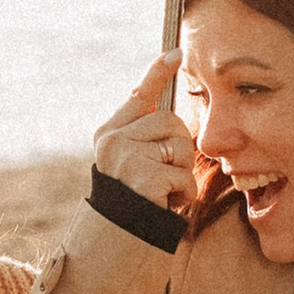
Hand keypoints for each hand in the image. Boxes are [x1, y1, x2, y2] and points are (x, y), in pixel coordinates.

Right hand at [94, 55, 198, 215]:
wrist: (118, 241)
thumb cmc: (133, 202)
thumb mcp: (132, 162)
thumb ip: (144, 135)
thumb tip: (167, 106)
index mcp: (110, 133)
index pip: (140, 96)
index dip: (158, 72)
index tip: (177, 52)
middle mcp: (113, 141)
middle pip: (172, 123)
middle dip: (179, 151)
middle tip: (164, 177)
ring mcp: (126, 159)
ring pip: (181, 148)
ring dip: (182, 175)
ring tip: (162, 192)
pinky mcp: (144, 178)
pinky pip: (184, 176)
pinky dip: (183, 195)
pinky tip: (165, 205)